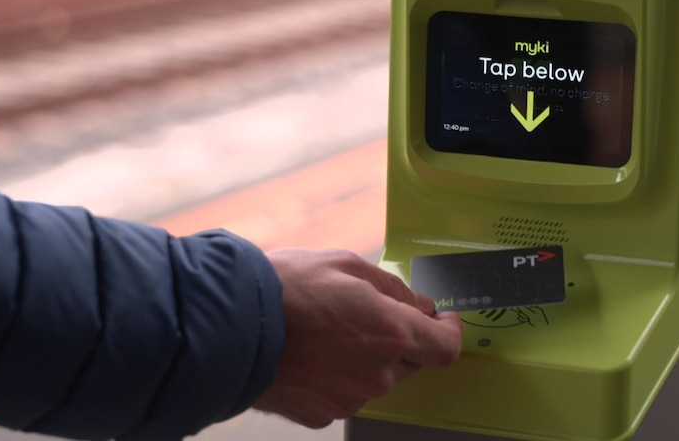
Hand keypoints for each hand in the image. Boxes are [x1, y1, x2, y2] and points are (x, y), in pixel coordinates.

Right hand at [253, 249, 461, 428]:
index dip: (449, 332)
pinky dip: (335, 375)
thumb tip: (417, 304)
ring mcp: (350, 398)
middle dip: (397, 338)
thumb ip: (392, 288)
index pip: (446, 347)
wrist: (230, 326)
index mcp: (391, 333)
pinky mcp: (322, 414)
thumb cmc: (286, 287)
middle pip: (408, 361)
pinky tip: (309, 353)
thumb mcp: (346, 264)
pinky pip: (343, 392)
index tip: (442, 320)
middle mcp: (378, 373)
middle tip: (362, 312)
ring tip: (323, 330)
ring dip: (363, 357)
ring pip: (374, 378)